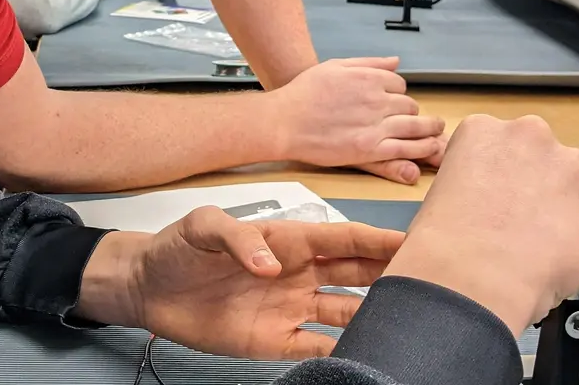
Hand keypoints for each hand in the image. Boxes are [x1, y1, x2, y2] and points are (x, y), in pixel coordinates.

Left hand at [76, 207, 404, 359]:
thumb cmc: (176, 247)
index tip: (414, 241)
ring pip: (347, 310)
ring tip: (409, 319)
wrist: (148, 287)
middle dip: (391, 272)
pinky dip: (343, 350)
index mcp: (289, 238)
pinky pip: (319, 347)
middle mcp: (299, 273)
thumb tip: (271, 265)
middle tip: (429, 278)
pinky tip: (366, 353)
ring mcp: (291, 308)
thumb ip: (237, 237)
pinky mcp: (276, 341)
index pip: (344, 238)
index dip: (379, 239)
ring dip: (374, 313)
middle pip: (357, 273)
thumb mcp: (202, 226)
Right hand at [269, 57, 444, 184]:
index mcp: (368, 78)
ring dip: (429, 128)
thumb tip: (395, 61)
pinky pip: (406, 148)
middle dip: (411, 111)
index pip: (399, 84)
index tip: (395, 100)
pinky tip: (428, 147)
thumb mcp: (336, 66)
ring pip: (415, 126)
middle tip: (411, 118)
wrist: (284, 121)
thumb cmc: (304, 94)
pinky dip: (421, 147)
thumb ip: (369, 63)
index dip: (398, 93)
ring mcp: (375, 125)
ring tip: (436, 131)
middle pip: (409, 105)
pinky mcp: (370, 149)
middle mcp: (375, 99)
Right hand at [382, 114, 578, 334]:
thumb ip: (480, 185)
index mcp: (485, 130)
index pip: (510, 152)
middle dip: (548, 199)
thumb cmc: (444, 243)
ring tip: (564, 265)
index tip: (510, 203)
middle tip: (531, 234)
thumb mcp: (445, 189)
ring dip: (578, 228)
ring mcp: (572, 174)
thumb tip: (498, 210)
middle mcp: (533, 139)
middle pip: (554, 169)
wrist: (466, 275)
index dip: (511, 183)